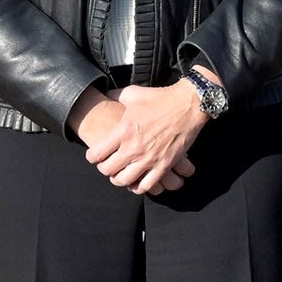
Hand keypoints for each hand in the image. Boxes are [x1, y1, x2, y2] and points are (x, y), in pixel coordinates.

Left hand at [84, 79, 204, 194]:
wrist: (188, 105)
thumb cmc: (161, 98)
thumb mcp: (132, 93)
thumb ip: (115, 96)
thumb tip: (105, 95)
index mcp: (123, 131)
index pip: (96, 154)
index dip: (92, 156)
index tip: (94, 155)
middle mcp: (133, 148)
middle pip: (108, 170)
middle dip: (104, 169)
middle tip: (106, 164)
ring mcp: (149, 159)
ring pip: (124, 181)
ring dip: (119, 179)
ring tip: (119, 174)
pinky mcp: (164, 165)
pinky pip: (146, 186)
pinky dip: (138, 187)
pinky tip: (136, 182)